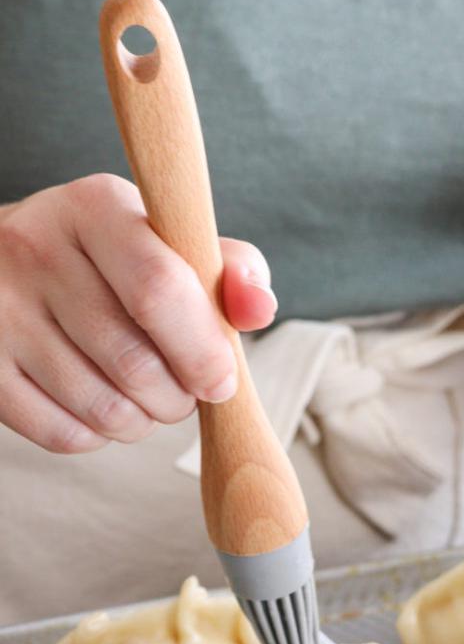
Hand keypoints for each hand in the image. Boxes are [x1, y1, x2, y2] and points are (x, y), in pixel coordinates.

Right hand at [0, 174, 276, 452]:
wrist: (5, 267)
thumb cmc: (114, 262)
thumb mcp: (170, 242)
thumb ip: (227, 270)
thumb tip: (258, 308)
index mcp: (94, 207)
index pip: (159, 288)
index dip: (203, 349)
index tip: (222, 380)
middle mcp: (34, 248)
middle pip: (133, 360)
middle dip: (179, 397)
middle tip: (186, 394)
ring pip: (102, 406)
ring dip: (144, 421)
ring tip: (148, 399)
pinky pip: (63, 433)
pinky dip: (99, 435)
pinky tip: (102, 407)